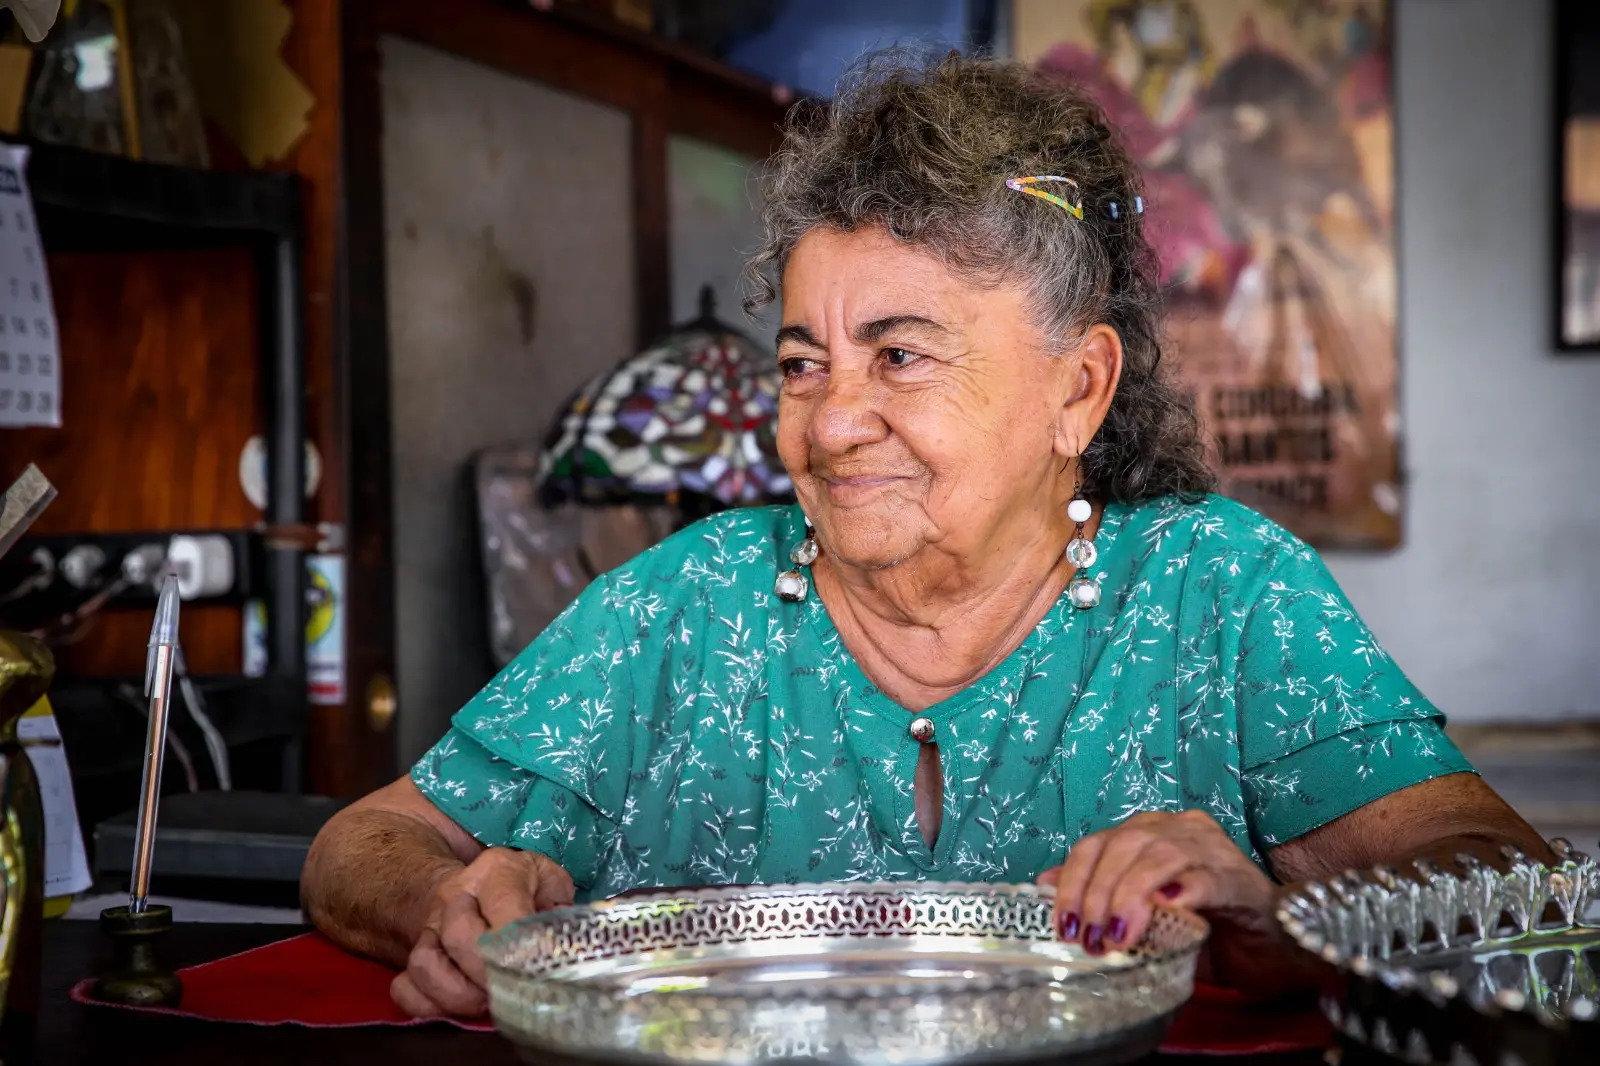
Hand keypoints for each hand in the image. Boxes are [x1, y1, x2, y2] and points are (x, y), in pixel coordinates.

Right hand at [390, 846, 574, 1017]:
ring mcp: (428, 927)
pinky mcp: (409, 957)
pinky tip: (456, 1008)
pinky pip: (405, 988)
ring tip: (488, 1002)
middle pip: (461, 937)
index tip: (537, 967)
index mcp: (495, 871)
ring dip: (459, 995)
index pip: (504, 906)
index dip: (520, 942)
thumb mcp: (549, 881)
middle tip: (513, 990)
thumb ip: (561, 904)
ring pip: (426, 965)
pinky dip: (428, 1007)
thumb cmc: (521, 889)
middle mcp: (454, 896)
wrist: (470, 887)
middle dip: (490, 973)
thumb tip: (563, 941)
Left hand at [1037, 809, 1311, 998]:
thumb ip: (1101, 896)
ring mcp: (1214, 851)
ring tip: (1118, 936)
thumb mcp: (1145, 916)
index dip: (1073, 880)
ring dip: (1131, 896)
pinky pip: (1205, 878)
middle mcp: (1181, 830)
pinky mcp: (1241, 880)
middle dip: (1098, 892)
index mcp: (1152, 832)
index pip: (1098, 843)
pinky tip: (1166, 912)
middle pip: (1125, 845)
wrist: (1278, 949)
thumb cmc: (1208, 930)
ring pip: (1160, 856)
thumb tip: (1043, 884)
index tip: (1062, 924)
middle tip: (1090, 937)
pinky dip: (1180, 892)